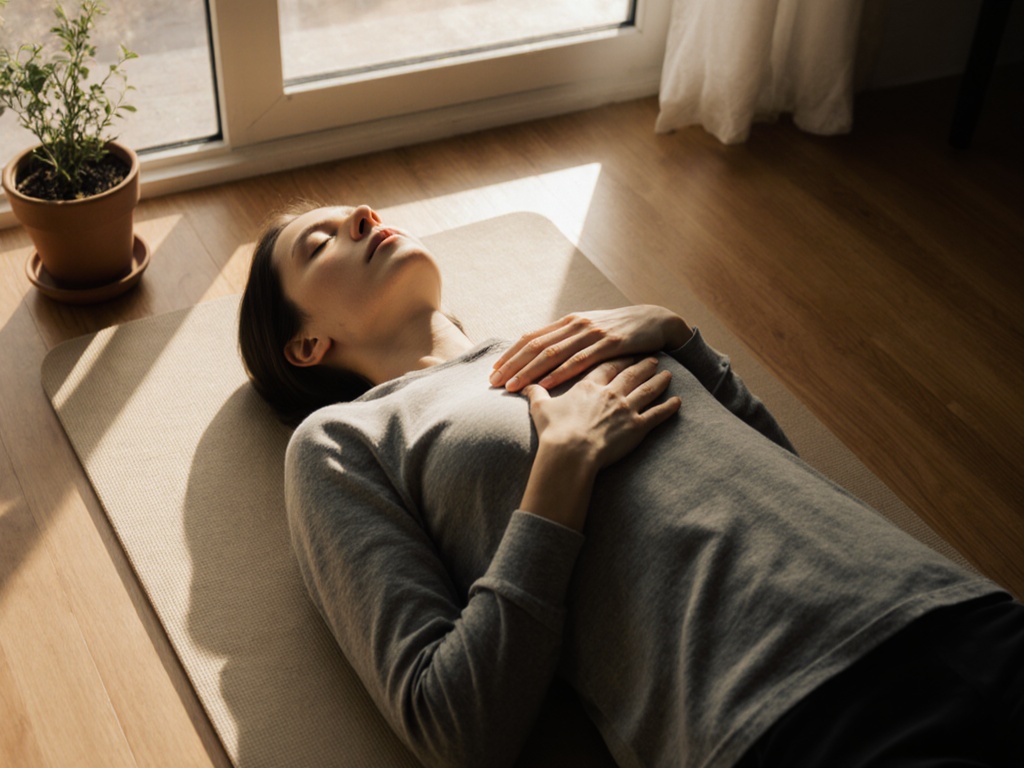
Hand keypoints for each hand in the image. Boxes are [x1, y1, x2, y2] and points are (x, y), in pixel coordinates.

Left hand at [489, 306, 691, 392]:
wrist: (656, 320)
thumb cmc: (620, 330)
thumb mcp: (590, 331)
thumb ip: (568, 341)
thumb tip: (542, 357)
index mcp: (568, 322)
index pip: (531, 339)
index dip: (510, 355)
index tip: (493, 371)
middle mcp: (575, 324)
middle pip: (535, 346)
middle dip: (512, 365)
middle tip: (494, 382)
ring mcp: (591, 333)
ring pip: (553, 353)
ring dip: (529, 371)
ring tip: (512, 386)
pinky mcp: (609, 344)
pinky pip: (579, 361)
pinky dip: (560, 372)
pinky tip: (546, 384)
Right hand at [523, 356, 680, 470]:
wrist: (570, 452)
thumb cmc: (554, 431)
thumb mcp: (540, 408)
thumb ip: (536, 394)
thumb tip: (523, 386)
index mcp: (589, 386)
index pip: (607, 366)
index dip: (618, 358)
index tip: (627, 351)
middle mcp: (611, 393)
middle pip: (631, 374)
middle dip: (642, 365)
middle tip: (652, 358)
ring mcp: (626, 409)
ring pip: (647, 390)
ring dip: (658, 382)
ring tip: (667, 374)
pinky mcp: (637, 427)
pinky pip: (657, 415)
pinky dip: (668, 408)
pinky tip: (678, 402)